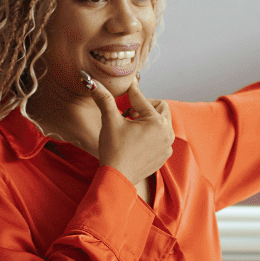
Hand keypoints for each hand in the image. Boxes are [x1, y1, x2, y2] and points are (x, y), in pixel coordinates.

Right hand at [88, 72, 172, 188]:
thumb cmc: (114, 150)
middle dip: (144, 106)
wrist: (117, 178)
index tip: (126, 84)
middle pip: (160, 107)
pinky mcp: (164, 155)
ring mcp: (167, 145)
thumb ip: (104, 99)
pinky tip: (135, 139)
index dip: (130, 91)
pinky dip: (151, 134)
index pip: (141, 98)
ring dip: (148, 119)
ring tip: (131, 125)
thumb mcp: (109, 121)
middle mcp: (167, 132)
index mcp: (156, 121)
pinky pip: (161, 137)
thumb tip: (92, 82)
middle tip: (128, 113)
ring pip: (161, 122)